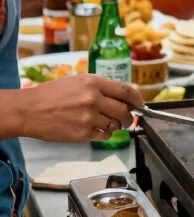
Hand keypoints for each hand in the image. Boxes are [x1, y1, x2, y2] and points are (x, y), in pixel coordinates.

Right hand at [16, 74, 143, 143]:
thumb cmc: (52, 94)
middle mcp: (94, 99)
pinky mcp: (83, 133)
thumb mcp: (78, 81)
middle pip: (124, 110)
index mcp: (93, 82)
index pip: (125, 91)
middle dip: (129, 116)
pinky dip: (105, 133)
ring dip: (116, 125)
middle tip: (127, 118)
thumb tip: (121, 98)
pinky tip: (96, 129)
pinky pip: (104, 135)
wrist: (30, 110)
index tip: (140, 105)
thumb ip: (100, 88)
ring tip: (107, 122)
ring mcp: (89, 117)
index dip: (137, 99)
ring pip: (115, 124)